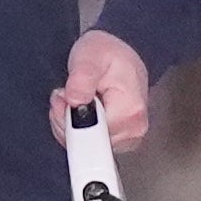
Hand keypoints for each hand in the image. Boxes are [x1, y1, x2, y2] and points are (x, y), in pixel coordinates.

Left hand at [52, 30, 149, 153]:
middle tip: (68, 96)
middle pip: (87, 144)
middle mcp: (133, 130)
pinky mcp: (119, 141)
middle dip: (67, 122)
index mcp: (130, 111)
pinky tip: (79, 110)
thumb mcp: (90, 56)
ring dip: (68, 125)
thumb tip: (74, 101)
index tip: (67, 99)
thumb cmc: (107, 53)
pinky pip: (88, 145)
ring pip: (84, 146)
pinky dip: (75, 129)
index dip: (70, 119)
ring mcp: (127, 138)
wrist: (117, 54)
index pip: (90, 135)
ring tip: (75, 99)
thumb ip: (82, 78)